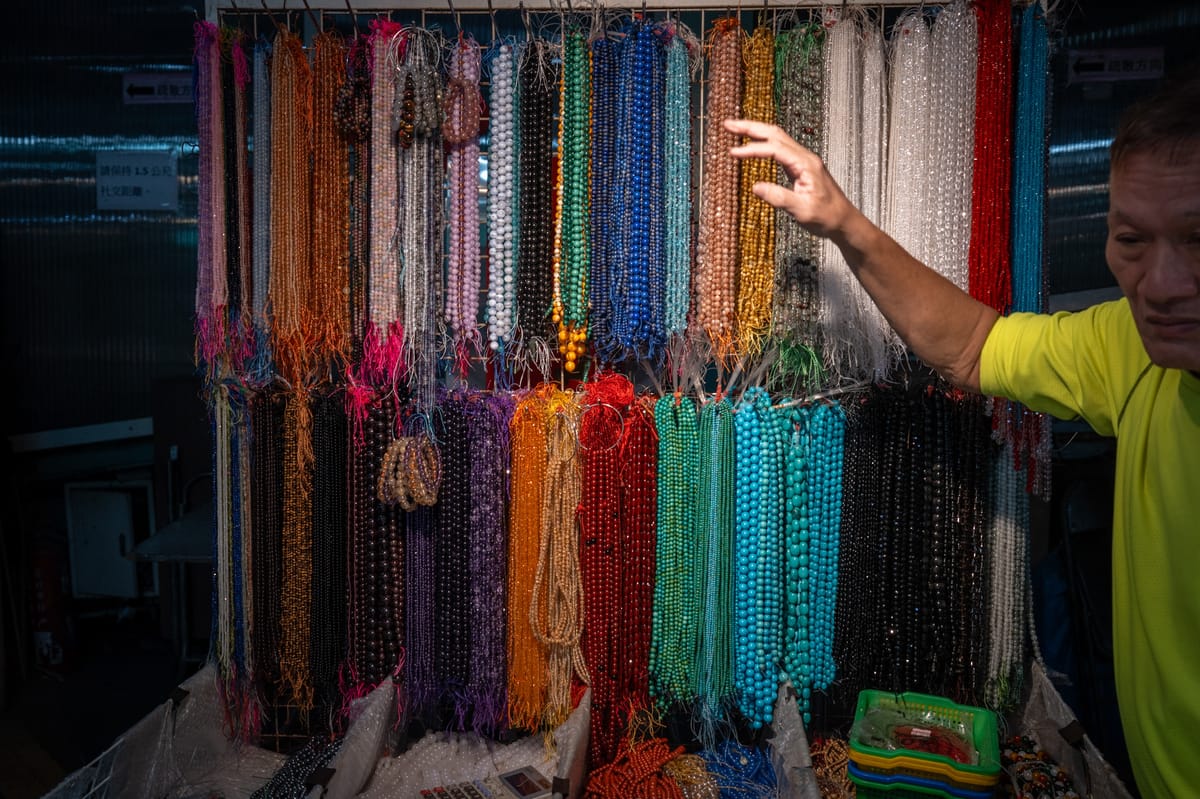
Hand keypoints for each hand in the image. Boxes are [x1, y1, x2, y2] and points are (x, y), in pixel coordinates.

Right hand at [724, 118, 856, 240]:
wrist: (844, 220)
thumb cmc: (827, 216)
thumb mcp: (802, 210)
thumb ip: (779, 197)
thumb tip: (755, 187)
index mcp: (805, 164)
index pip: (774, 149)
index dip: (752, 149)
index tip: (733, 152)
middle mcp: (804, 157)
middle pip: (775, 134)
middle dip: (751, 127)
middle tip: (728, 124)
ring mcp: (803, 161)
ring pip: (777, 138)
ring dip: (756, 132)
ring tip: (736, 129)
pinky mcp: (800, 167)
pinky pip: (779, 149)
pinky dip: (763, 143)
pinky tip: (753, 146)